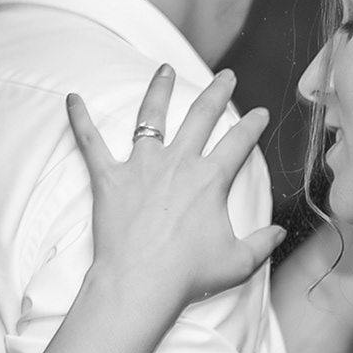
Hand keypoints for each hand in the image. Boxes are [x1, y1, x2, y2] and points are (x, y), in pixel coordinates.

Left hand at [71, 67, 279, 318]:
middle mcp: (178, 164)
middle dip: (217, 93)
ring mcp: (141, 166)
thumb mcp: (238, 262)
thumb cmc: (188, 275)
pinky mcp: (109, 178)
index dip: (253, 125)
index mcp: (210, 180)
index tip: (260, 112)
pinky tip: (72, 99)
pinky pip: (91, 142)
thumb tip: (280, 231)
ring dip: (160, 89)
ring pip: (151, 116)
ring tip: (165, 70)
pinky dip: (80, 120)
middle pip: (201, 116)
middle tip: (226, 77)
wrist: (141, 283)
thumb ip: (263, 243)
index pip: (238, 143)